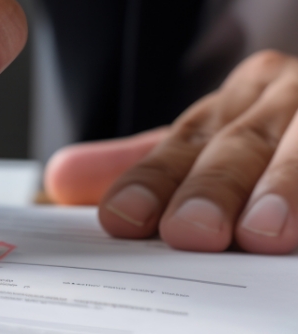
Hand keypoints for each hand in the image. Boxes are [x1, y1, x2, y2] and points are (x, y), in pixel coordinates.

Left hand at [45, 51, 297, 254]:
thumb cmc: (281, 141)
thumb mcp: (214, 147)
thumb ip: (145, 165)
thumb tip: (59, 179)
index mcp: (240, 100)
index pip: (186, 142)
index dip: (153, 180)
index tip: (123, 219)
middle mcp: (288, 99)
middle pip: (244, 145)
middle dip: (217, 188)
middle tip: (191, 233)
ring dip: (289, 188)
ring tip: (266, 234)